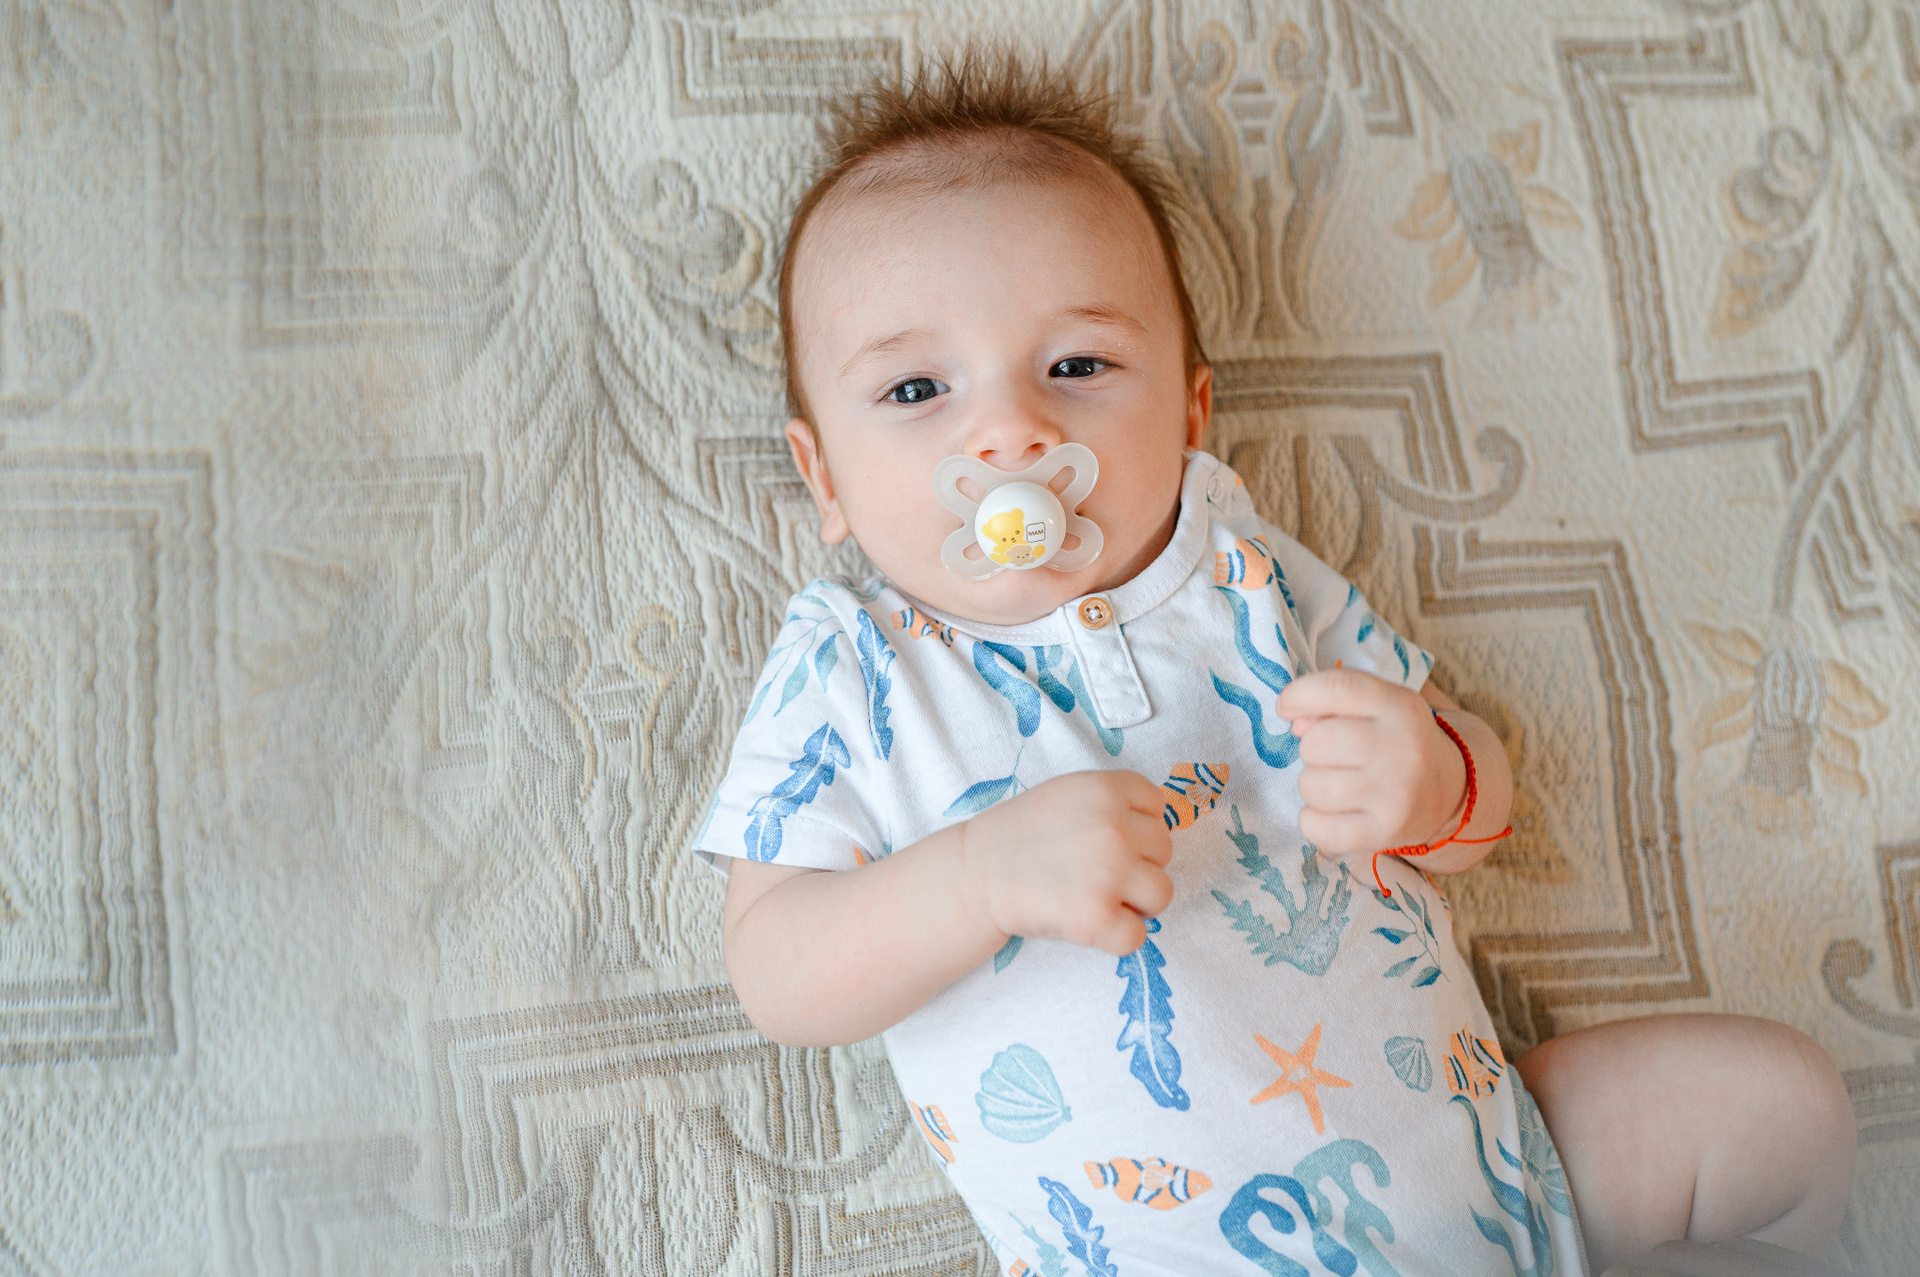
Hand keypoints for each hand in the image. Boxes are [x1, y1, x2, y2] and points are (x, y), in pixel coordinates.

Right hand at [959, 770, 1173, 955]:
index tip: (1107, 839)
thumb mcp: (1068, 794)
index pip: (1158, 807)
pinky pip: (1138, 936)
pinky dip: (1117, 938)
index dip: (1138, 827)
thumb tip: (1162, 825)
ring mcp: (1107, 873)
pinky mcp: (1096, 917)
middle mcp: (1113, 827)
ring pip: (1162, 894)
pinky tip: (1088, 923)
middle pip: (1164, 852)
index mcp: (1106, 790)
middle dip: (1137, 866)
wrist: (975, 874)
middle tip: (1096, 873)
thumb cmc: (1023, 836)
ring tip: (1098, 897)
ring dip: (1136, 903)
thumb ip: (1114, 802)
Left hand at [1275, 668, 1465, 859]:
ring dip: (1312, 785)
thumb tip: (1295, 721)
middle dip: (1310, 748)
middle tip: (1328, 755)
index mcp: (1401, 706)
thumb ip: (1331, 701)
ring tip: (1334, 783)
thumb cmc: (1393, 739)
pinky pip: (1319, 829)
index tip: (1285, 707)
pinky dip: (1313, 821)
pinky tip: (1331, 812)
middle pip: (1318, 742)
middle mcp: (1403, 749)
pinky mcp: (1385, 832)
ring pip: (1313, 786)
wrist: (1445, 789)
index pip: (1338, 688)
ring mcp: (1396, 795)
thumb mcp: (1376, 706)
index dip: (1299, 695)